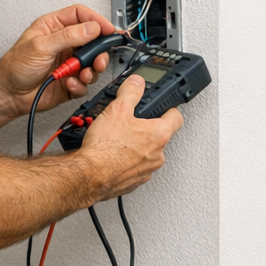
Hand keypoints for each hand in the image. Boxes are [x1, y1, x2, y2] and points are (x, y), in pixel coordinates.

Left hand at [0, 5, 115, 116]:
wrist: (9, 95)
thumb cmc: (15, 67)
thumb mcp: (41, 46)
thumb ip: (68, 36)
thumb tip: (92, 28)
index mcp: (55, 27)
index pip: (81, 16)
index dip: (97, 21)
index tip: (108, 30)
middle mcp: (65, 44)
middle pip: (93, 41)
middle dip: (99, 51)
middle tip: (99, 58)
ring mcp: (70, 63)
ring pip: (93, 63)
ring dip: (92, 70)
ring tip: (84, 74)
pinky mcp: (72, 80)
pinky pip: (86, 82)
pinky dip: (81, 85)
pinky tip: (70, 83)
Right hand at [80, 74, 183, 196]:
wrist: (89, 175)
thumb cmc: (105, 148)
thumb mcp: (117, 109)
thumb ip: (131, 92)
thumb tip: (137, 83)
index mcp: (159, 135)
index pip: (176, 117)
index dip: (170, 109)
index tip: (163, 107)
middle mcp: (157, 155)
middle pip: (159, 136)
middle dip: (146, 129)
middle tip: (131, 123)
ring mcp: (146, 170)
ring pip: (147, 153)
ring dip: (136, 146)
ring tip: (118, 139)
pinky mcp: (134, 182)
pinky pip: (134, 167)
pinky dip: (126, 161)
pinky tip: (112, 155)